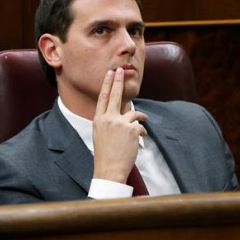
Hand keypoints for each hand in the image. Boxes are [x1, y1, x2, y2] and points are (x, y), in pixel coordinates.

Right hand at [92, 67, 147, 182]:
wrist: (109, 169)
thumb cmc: (105, 154)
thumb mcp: (100, 134)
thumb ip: (108, 121)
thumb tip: (121, 111)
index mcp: (98, 120)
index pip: (103, 98)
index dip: (107, 84)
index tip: (110, 74)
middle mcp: (108, 119)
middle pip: (115, 95)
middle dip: (118, 81)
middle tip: (120, 70)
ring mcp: (120, 123)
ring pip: (134, 113)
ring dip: (140, 117)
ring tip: (141, 123)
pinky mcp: (132, 130)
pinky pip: (141, 127)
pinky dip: (142, 133)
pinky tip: (139, 141)